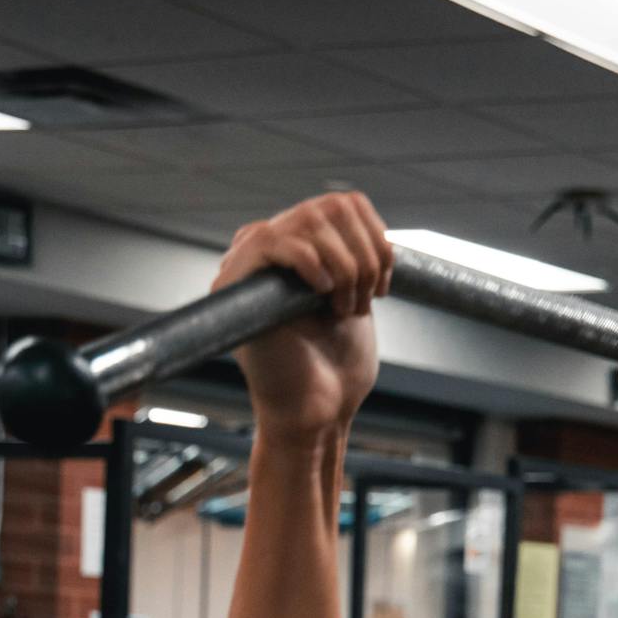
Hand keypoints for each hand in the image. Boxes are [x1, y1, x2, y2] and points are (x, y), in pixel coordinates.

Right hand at [212, 192, 392, 441]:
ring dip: (342, 266)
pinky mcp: (234, 285)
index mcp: (300, 251)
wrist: (317, 414)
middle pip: (328, 206)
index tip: (383, 283)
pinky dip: (308, 262)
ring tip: (343, 308)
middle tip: (363, 300)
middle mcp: (272, 252)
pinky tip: (321, 294)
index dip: (374, 236)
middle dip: (362, 255)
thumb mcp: (355, 298)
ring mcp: (250, 266)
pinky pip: (272, 241)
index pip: (343, 203)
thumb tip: (354, 210)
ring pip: (306, 220)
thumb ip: (352, 253)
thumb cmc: (335, 369)